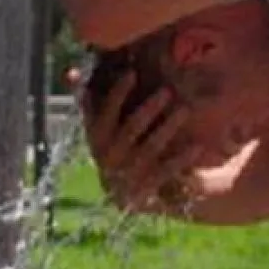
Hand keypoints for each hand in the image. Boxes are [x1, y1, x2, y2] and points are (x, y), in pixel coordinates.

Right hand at [82, 68, 201, 213]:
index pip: (106, 114)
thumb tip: (71, 72)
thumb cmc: (112, 149)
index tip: (132, 73)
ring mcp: (130, 173)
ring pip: (150, 148)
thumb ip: (88, 103)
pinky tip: (197, 145)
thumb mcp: (98, 130)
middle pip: (131, 129)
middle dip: (148, 109)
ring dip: (167, 128)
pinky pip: (166, 171)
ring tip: (184, 109)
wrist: (122, 196)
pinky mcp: (148, 188)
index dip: (116, 94)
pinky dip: (181, 159)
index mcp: (98, 140)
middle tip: (167, 91)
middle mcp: (112, 157)